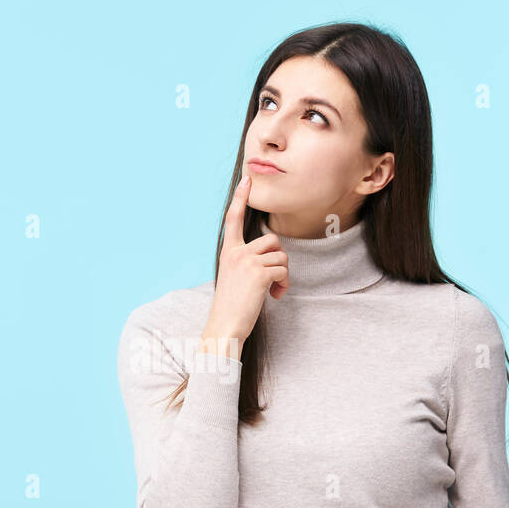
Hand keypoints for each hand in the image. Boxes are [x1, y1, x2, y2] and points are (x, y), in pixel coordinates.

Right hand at [200, 175, 288, 355]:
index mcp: (228, 252)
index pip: (234, 219)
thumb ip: (248, 262)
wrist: (225, 326)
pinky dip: (283, 285)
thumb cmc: (232, 307)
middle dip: (280, 260)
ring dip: (283, 275)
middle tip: (275, 280)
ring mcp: (246, 261)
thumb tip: (274, 258)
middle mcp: (235, 252)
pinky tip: (274, 296)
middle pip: (272, 240)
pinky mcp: (258, 273)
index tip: (246, 180)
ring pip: (281, 256)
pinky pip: (283, 270)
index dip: (240, 198)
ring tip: (273, 291)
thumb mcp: (235, 278)